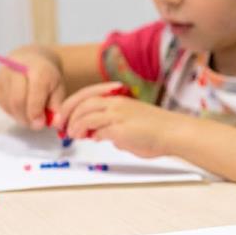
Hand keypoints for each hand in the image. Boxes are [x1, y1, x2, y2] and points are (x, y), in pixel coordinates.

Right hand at [0, 46, 65, 129]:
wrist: (31, 58)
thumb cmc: (48, 75)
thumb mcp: (59, 87)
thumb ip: (57, 105)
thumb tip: (55, 123)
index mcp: (38, 69)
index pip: (34, 94)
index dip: (36, 113)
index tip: (41, 124)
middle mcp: (17, 70)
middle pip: (17, 100)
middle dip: (27, 117)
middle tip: (36, 125)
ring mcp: (3, 77)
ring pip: (8, 104)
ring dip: (20, 117)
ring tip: (31, 119)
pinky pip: (2, 104)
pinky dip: (13, 112)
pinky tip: (22, 112)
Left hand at [58, 82, 175, 157]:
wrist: (174, 132)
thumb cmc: (157, 130)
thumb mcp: (130, 121)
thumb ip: (113, 126)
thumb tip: (100, 135)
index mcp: (119, 98)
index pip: (87, 95)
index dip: (71, 105)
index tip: (64, 116)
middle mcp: (116, 103)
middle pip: (81, 102)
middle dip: (66, 114)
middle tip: (61, 127)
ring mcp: (117, 114)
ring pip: (84, 114)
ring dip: (74, 125)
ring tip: (73, 135)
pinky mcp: (119, 128)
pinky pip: (96, 129)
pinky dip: (89, 134)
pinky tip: (90, 139)